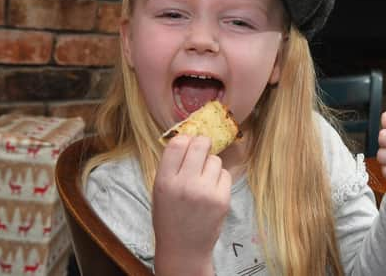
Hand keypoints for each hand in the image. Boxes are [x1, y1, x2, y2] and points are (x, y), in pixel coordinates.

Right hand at [153, 135, 230, 275]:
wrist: (184, 248)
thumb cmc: (170, 216)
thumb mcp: (160, 190)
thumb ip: (171, 166)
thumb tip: (188, 138)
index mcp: (164, 181)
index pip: (177, 143)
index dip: (185, 139)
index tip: (188, 143)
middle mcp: (185, 184)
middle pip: (200, 144)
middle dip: (202, 144)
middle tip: (201, 151)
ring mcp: (205, 192)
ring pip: (215, 159)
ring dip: (210, 165)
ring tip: (203, 180)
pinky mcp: (222, 199)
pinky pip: (225, 174)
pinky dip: (220, 178)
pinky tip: (211, 190)